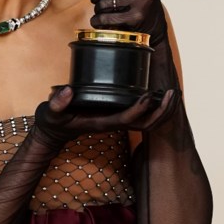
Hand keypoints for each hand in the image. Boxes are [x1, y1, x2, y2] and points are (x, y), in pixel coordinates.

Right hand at [32, 86, 175, 147]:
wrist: (55, 131)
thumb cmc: (54, 121)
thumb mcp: (50, 112)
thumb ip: (57, 103)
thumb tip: (67, 91)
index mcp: (103, 123)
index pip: (126, 119)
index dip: (139, 109)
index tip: (148, 95)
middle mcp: (115, 124)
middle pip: (145, 124)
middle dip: (160, 112)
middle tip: (172, 93)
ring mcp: (119, 121)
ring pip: (149, 122)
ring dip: (163, 110)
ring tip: (173, 92)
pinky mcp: (119, 115)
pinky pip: (144, 115)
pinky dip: (157, 106)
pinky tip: (162, 92)